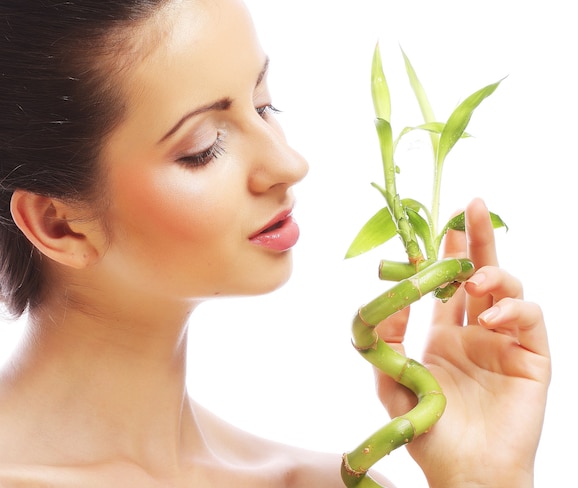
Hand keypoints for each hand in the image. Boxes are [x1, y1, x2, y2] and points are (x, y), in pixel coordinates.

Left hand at [374, 198, 550, 486]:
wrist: (465, 472)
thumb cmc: (429, 433)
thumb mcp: (393, 382)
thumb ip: (384, 341)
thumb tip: (386, 297)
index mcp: (444, 335)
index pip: (444, 285)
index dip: (439, 257)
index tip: (429, 231)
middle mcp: (476, 332)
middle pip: (479, 273)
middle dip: (475, 239)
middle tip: (470, 205)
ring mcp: (505, 342)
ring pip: (508, 288)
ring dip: (493, 274)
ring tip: (473, 280)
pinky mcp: (532, 357)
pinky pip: (529, 318)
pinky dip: (512, 308)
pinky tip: (489, 316)